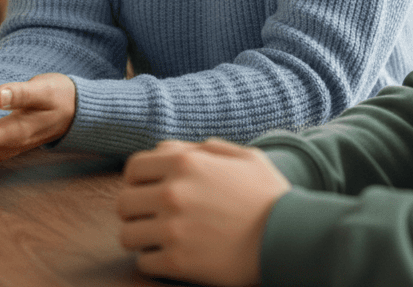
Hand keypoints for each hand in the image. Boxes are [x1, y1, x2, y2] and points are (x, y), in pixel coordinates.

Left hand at [117, 138, 290, 286]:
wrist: (288, 238)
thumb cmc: (268, 195)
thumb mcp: (243, 156)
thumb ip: (204, 148)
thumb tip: (170, 149)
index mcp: (185, 162)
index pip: (134, 168)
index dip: (139, 179)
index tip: (149, 190)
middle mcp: (172, 192)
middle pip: (124, 203)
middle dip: (136, 209)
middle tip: (153, 217)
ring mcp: (172, 229)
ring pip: (128, 235)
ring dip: (142, 237)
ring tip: (160, 239)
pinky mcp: (177, 263)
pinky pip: (144, 263)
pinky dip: (154, 261)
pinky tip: (172, 256)